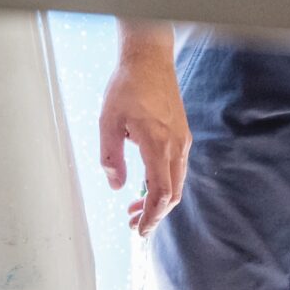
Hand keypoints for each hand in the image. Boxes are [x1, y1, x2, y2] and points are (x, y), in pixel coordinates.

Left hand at [99, 29, 189, 234]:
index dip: (152, 216)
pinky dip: (164, 183)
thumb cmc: (127, 86)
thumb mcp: (108, 120)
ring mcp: (182, 140)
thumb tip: (116, 185)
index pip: (161, 193)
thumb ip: (111, 156)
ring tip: (136, 207)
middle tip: (133, 223)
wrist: (149, 59)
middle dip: (154, 213)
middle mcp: (176, 146)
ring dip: (158, 199)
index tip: (140, 230)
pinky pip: (177, 168)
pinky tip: (145, 183)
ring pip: (176, 182)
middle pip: (172, 193)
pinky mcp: (182, 134)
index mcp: (158, 145)